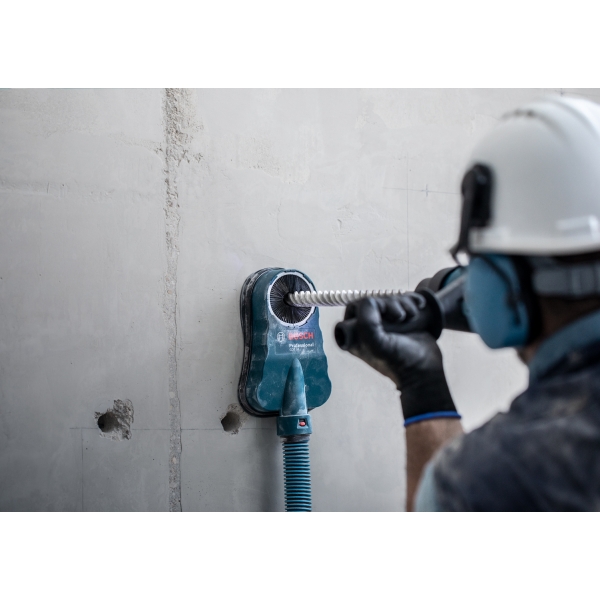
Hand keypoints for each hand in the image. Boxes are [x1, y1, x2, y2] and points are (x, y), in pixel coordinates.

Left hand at [342, 294, 456, 420]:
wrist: (424, 371)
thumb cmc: (398, 361)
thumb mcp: (376, 343)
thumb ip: (366, 322)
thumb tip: (370, 301)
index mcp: (356, 335)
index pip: (354, 307)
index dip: (367, 305)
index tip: (380, 315)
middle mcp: (370, 329)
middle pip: (375, 300)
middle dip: (389, 303)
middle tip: (400, 317)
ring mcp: (388, 324)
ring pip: (391, 299)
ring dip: (403, 302)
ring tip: (411, 316)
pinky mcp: (404, 321)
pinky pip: (405, 300)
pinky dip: (412, 300)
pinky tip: (418, 307)